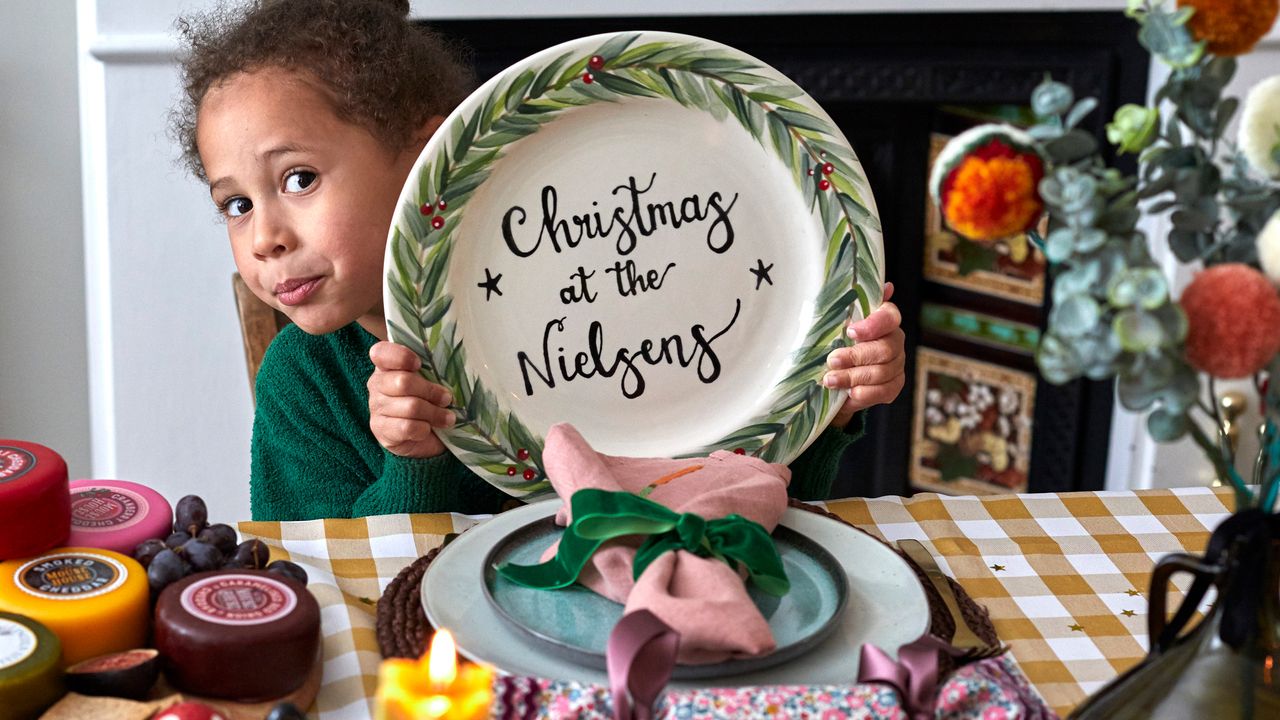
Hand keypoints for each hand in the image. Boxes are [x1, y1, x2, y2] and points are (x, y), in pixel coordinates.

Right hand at [368, 341, 454, 457]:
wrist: (422, 436)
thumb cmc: (428, 400)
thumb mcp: (431, 381)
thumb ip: (433, 370)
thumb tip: (450, 369)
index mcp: (387, 365)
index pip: (381, 353)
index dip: (401, 357)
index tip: (419, 364)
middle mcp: (377, 384)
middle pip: (404, 382)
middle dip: (431, 391)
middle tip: (447, 398)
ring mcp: (376, 407)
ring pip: (410, 407)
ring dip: (435, 413)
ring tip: (447, 417)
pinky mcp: (381, 429)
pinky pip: (407, 427)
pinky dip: (424, 429)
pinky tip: (428, 429)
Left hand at [824, 282, 905, 428]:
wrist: (838, 374)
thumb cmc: (837, 342)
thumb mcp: (837, 323)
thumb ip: (852, 305)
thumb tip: (884, 286)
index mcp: (885, 319)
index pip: (889, 318)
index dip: (872, 326)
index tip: (850, 332)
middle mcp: (896, 340)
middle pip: (885, 349)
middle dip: (856, 356)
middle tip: (832, 360)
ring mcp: (898, 364)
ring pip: (881, 373)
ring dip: (853, 377)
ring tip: (830, 379)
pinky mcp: (894, 386)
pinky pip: (883, 392)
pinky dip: (863, 393)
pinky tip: (848, 393)